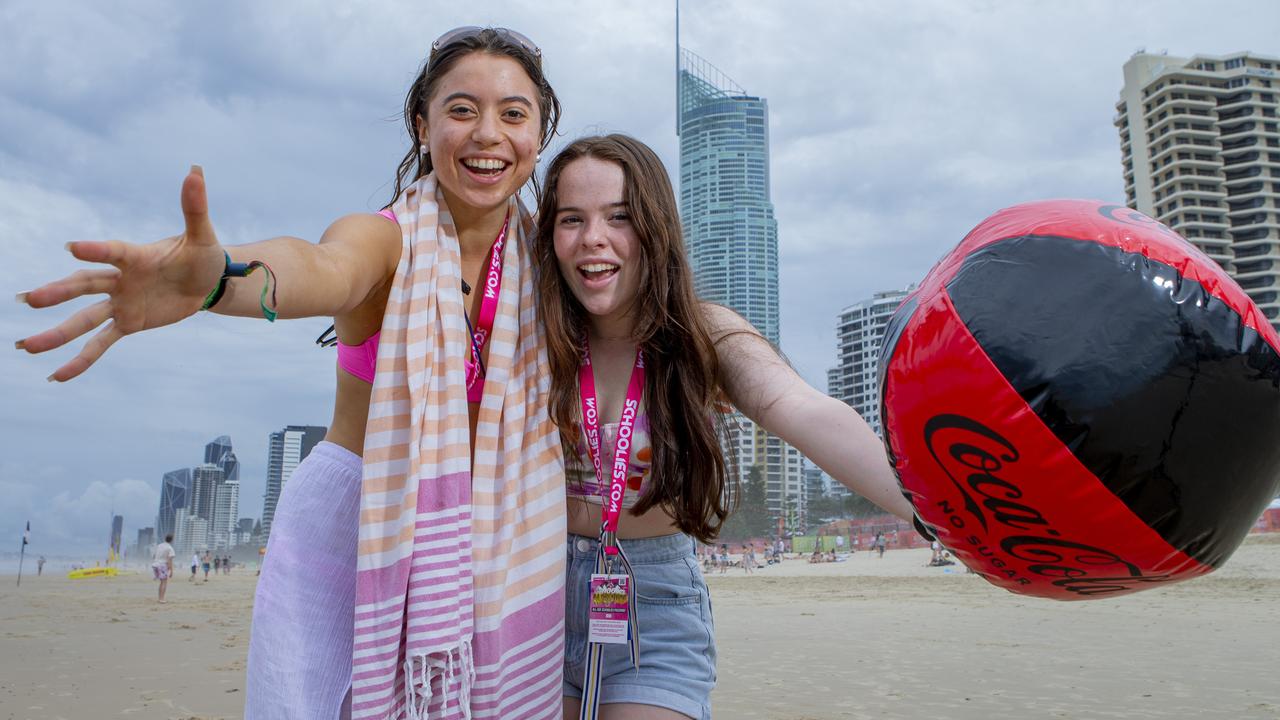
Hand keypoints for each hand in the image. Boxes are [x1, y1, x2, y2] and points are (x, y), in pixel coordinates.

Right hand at [15, 166, 225, 380]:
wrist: (208, 281)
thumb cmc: (202, 254)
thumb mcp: (202, 234)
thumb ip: (194, 207)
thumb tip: (196, 170)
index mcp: (136, 256)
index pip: (114, 252)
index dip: (96, 250)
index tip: (72, 248)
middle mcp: (121, 279)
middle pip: (85, 286)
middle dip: (58, 293)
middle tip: (29, 299)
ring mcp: (121, 303)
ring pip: (84, 319)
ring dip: (56, 333)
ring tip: (25, 346)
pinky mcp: (128, 323)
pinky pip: (100, 343)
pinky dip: (81, 359)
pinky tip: (57, 374)